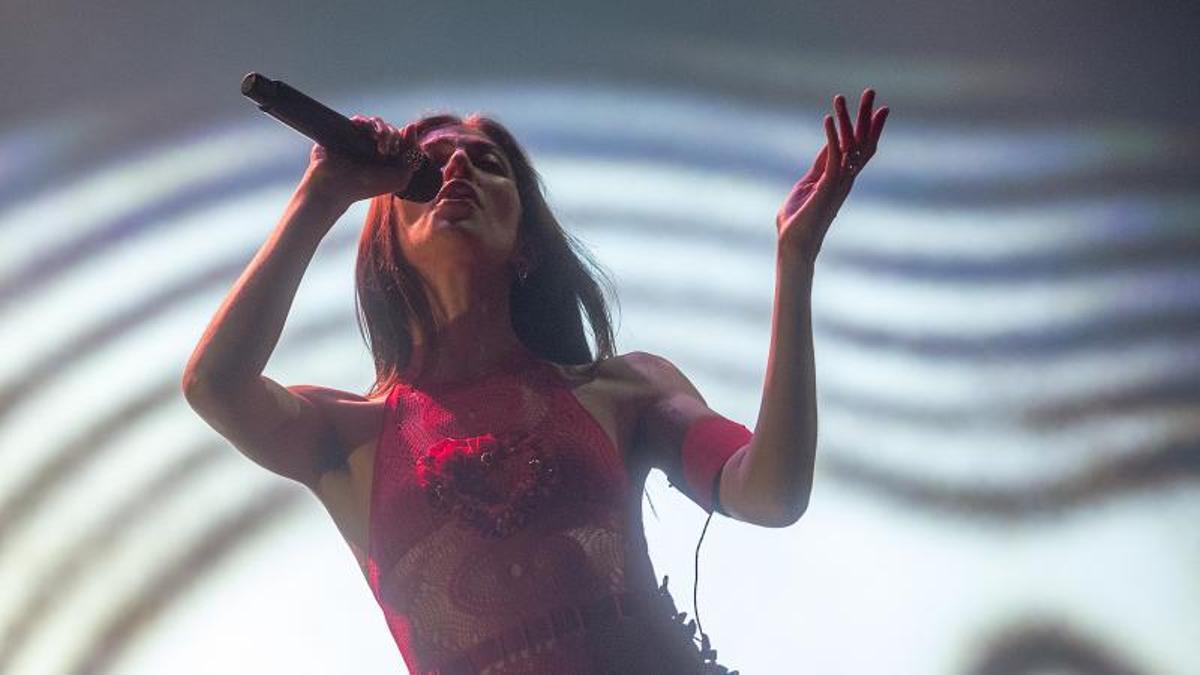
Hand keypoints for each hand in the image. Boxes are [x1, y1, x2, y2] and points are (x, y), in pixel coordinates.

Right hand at [299, 115, 420, 206]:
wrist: (337, 184)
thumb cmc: (366, 186)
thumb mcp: (399, 180)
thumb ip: (412, 164)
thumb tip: (417, 147)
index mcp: (389, 159)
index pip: (403, 141)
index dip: (409, 136)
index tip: (410, 130)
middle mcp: (376, 147)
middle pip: (392, 130)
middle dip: (393, 135)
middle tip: (386, 149)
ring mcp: (362, 139)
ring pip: (377, 123)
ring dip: (382, 128)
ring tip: (378, 139)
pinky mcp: (347, 131)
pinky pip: (359, 119)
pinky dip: (364, 121)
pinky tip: (365, 129)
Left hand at [776, 89, 887, 262]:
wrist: (793, 244)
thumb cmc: (797, 219)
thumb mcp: (809, 183)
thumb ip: (820, 165)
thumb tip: (829, 146)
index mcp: (841, 177)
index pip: (860, 147)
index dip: (869, 126)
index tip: (878, 107)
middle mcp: (845, 178)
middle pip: (862, 142)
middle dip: (866, 116)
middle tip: (871, 91)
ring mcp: (837, 183)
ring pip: (849, 145)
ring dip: (846, 120)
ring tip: (842, 97)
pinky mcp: (826, 187)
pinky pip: (832, 157)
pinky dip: (831, 137)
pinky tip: (828, 119)